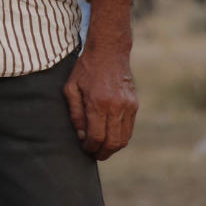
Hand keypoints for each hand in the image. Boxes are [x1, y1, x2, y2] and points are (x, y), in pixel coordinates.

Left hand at [62, 44, 138, 159]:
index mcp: (98, 102)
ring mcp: (128, 105)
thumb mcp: (71, 88)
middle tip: (94, 154)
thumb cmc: (86, 69)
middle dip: (102, 153)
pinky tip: (110, 136)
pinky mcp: (134, 104)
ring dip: (113, 148)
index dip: (90, 147)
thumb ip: (75, 114)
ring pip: (124, 138)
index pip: (97, 136)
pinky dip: (120, 137)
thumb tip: (81, 135)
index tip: (84, 147)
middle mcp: (116, 106)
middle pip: (112, 142)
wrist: (109, 51)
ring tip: (102, 148)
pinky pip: (129, 129)